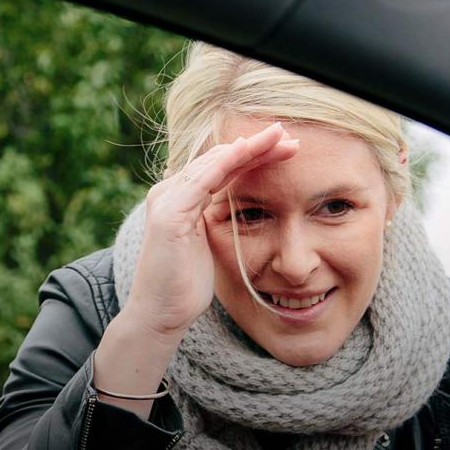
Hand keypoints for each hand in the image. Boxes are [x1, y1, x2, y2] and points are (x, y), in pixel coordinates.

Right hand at [122, 121, 298, 336]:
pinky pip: (203, 180)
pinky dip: (226, 162)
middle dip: (256, 146)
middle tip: (289, 136)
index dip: (253, 156)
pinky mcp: (169, 214)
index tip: (285, 150)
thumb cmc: (184, 285)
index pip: (220, 168)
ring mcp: (166, 200)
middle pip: (219, 159)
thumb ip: (214, 220)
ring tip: (278, 136)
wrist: (160, 314)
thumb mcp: (206, 244)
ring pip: (214, 163)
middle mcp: (169, 192)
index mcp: (179, 198)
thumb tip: (236, 209)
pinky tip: (248, 149)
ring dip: (248, 147)